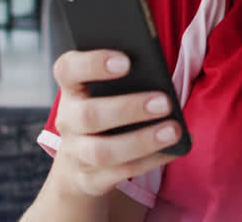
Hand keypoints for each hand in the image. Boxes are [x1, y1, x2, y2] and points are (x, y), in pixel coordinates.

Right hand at [49, 50, 182, 197]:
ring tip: (173, 130)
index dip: (92, 63)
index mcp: (72, 89)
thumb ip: (126, 77)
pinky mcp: (90, 179)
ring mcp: (76, 153)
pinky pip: (120, 173)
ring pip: (102, 151)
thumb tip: (158, 72)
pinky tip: (173, 149)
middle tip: (165, 101)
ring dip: (141, 141)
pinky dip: (149, 161)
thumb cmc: (106, 109)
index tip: (126, 61)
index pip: (67, 69)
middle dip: (128, 109)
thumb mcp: (107, 91)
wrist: (79, 162)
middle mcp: (68, 120)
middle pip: (88, 116)